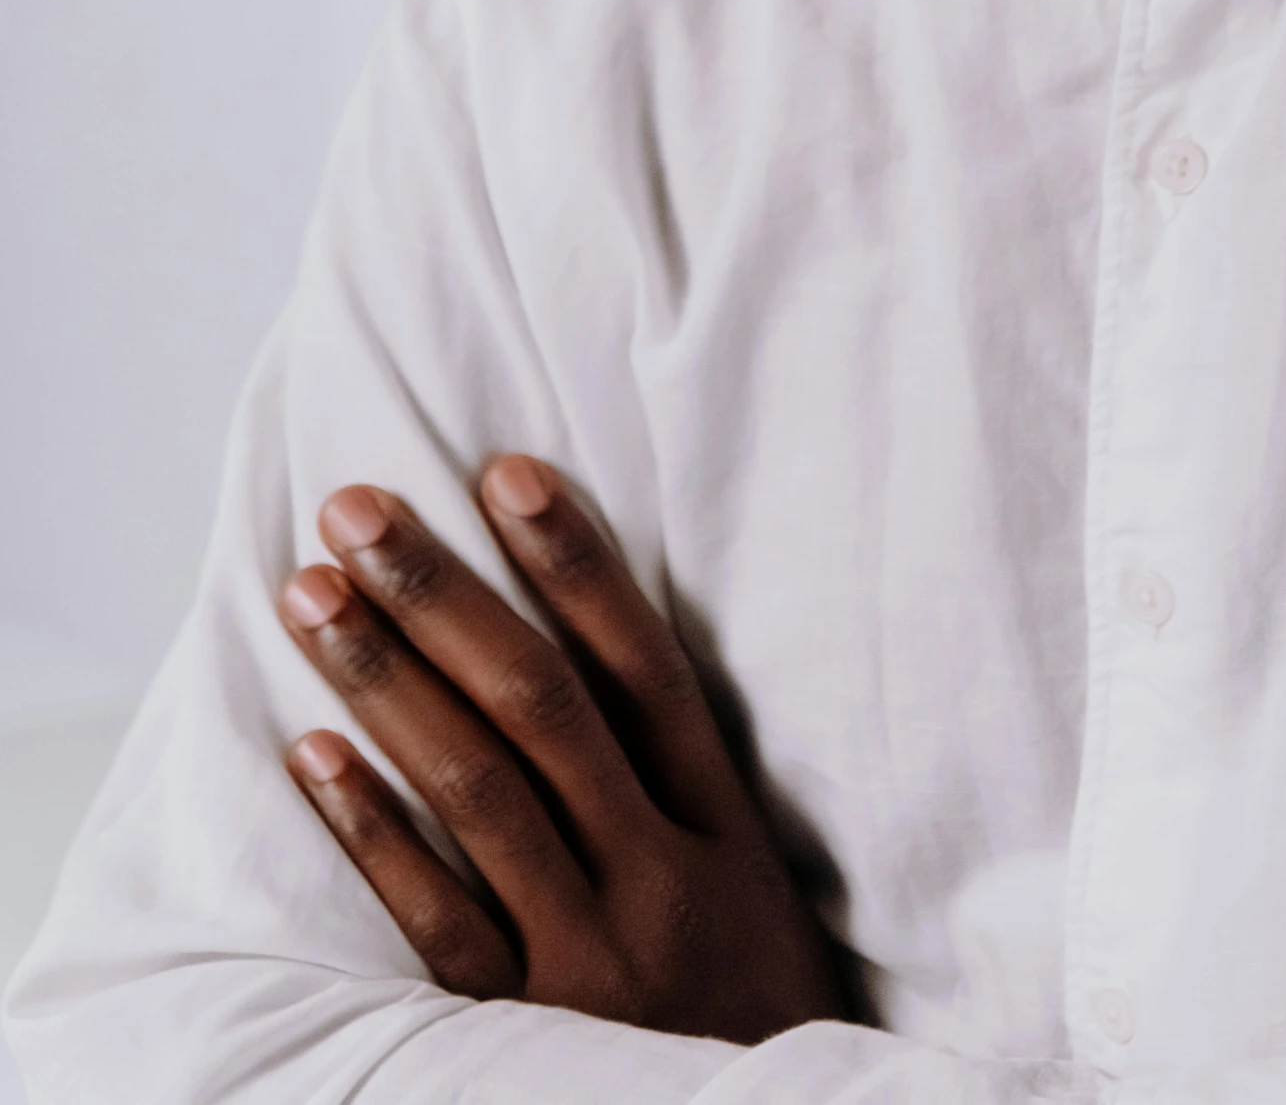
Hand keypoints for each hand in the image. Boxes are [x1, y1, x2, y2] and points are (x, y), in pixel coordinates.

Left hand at [277, 457, 844, 1043]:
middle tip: (357, 509)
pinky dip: (375, 834)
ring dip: (388, 681)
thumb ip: (681, 785)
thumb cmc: (750, 1005)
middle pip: (544, 707)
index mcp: (727, 828)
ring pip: (482, 791)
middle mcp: (664, 875)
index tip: (504, 472)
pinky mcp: (529, 1030)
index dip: (576, 564)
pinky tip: (313, 757)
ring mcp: (595, 955)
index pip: (646, 667)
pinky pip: (440, 921)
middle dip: (443, 595)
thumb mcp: (754, 886)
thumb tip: (586, 647)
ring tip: (314, 596)